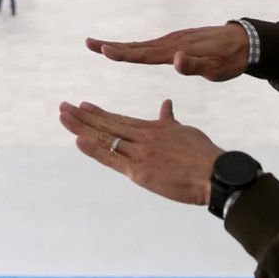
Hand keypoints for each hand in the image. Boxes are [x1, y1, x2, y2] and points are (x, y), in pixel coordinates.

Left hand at [58, 99, 221, 205]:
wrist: (216, 173)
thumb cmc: (204, 154)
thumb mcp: (185, 131)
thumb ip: (170, 119)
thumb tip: (167, 104)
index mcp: (153, 128)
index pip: (119, 119)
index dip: (98, 113)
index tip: (81, 105)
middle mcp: (143, 137)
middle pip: (107, 125)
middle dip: (82, 116)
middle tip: (63, 107)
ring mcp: (140, 153)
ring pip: (106, 138)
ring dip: (81, 128)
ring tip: (63, 117)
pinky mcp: (141, 172)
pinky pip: (113, 159)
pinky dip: (95, 150)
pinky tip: (79, 140)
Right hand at [84, 24, 248, 80]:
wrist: (245, 41)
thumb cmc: (231, 60)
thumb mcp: (217, 69)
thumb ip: (195, 66)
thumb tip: (176, 61)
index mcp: (177, 51)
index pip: (144, 54)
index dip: (123, 54)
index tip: (103, 50)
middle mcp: (172, 43)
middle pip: (137, 47)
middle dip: (112, 46)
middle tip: (89, 43)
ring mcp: (174, 41)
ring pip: (142, 45)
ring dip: (121, 46)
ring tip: (101, 47)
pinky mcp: (178, 41)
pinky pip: (151, 46)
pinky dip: (135, 48)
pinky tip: (130, 51)